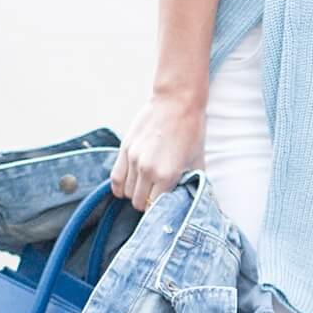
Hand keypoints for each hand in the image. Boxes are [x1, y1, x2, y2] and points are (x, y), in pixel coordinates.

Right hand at [109, 92, 205, 212]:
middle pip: (137, 202)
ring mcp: (133, 159)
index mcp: (167, 175)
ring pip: (125, 192)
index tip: (163, 206)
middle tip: (154, 197)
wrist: (177, 102)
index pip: (154, 207)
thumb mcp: (197, 160)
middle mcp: (147, 170)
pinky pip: (115, 178)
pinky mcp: (124, 149)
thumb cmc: (190, 130)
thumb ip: (190, 182)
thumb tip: (189, 198)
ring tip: (144, 187)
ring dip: (134, 194)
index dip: (159, 209)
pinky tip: (127, 186)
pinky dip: (120, 186)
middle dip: (146, 203)